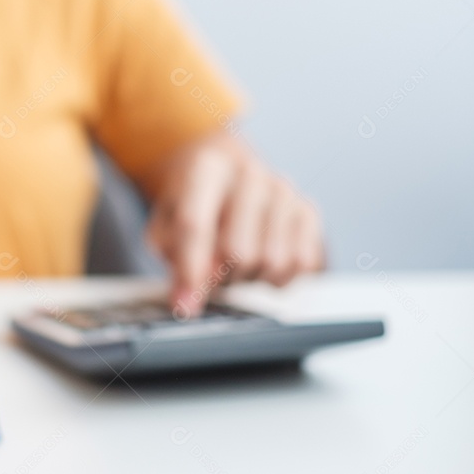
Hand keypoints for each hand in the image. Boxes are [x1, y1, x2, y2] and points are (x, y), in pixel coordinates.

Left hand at [145, 133, 323, 316]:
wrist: (224, 177)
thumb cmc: (191, 206)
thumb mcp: (166, 228)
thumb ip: (175, 259)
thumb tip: (188, 299)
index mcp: (207, 168)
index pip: (195, 225)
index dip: (190, 271)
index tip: (186, 305)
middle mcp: (249, 173)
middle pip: (239, 251)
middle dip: (222, 277)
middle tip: (213, 274)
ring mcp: (284, 191)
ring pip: (274, 261)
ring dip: (251, 278)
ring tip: (236, 265)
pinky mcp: (308, 211)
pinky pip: (303, 264)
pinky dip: (280, 278)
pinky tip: (263, 265)